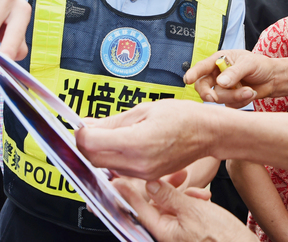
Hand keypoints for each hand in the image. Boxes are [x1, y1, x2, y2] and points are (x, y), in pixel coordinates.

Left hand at [76, 99, 215, 179]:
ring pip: (105, 166)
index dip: (80, 132)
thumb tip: (87, 125)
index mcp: (136, 142)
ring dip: (101, 150)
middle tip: (92, 127)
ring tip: (113, 132)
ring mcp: (144, 174)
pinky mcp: (148, 177)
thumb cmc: (182, 117)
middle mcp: (138, 163)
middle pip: (93, 158)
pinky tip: (125, 142)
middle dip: (86, 143)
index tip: (82, 124)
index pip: (90, 143)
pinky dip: (115, 157)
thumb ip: (113, 121)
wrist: (207, 133)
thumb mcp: (145, 109)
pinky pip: (121, 169)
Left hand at [112, 176, 255, 241]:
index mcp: (162, 231)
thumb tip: (149, 185)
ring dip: (181, 193)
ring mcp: (178, 231)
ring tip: (197, 190)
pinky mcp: (189, 229)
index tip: (116, 180)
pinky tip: (203, 197)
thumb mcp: (192, 211)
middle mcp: (167, 232)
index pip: (138, 209)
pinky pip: (182, 210)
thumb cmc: (220, 237)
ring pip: (170, 205)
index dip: (127, 193)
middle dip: (164, 187)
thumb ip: (168, 197)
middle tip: (175, 174)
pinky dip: (191, 201)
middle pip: (154, 205)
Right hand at [184, 50, 270, 106]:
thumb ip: (234, 72)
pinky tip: (249, 93)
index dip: (193, 73)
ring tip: (249, 90)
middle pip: (203, 86)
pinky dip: (240, 101)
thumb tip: (220, 82)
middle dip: (208, 93)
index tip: (188, 80)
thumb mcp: (249, 63)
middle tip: (214, 98)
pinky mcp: (229, 100)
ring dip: (234, 96)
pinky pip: (229, 105)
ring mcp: (222, 88)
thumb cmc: (260, 65)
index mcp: (218, 61)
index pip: (202, 67)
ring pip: (218, 97)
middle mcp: (217, 75)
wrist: (272, 79)